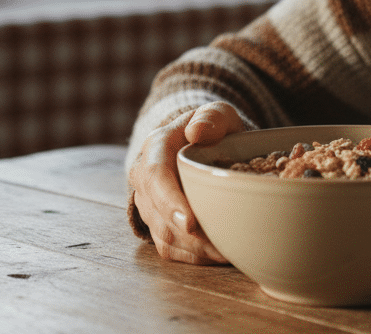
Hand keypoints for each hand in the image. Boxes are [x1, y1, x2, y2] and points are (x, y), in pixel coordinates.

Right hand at [127, 101, 245, 263]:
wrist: (200, 143)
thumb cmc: (212, 129)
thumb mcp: (218, 114)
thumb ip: (212, 117)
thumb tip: (197, 131)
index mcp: (155, 148)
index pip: (155, 176)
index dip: (171, 202)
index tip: (192, 223)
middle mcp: (144, 178)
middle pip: (158, 214)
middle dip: (188, 235)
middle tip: (220, 249)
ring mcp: (148, 204)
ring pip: (164, 235)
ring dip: (194, 250)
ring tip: (226, 254)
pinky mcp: (156, 223)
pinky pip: (169, 248)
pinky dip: (193, 257)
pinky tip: (217, 255)